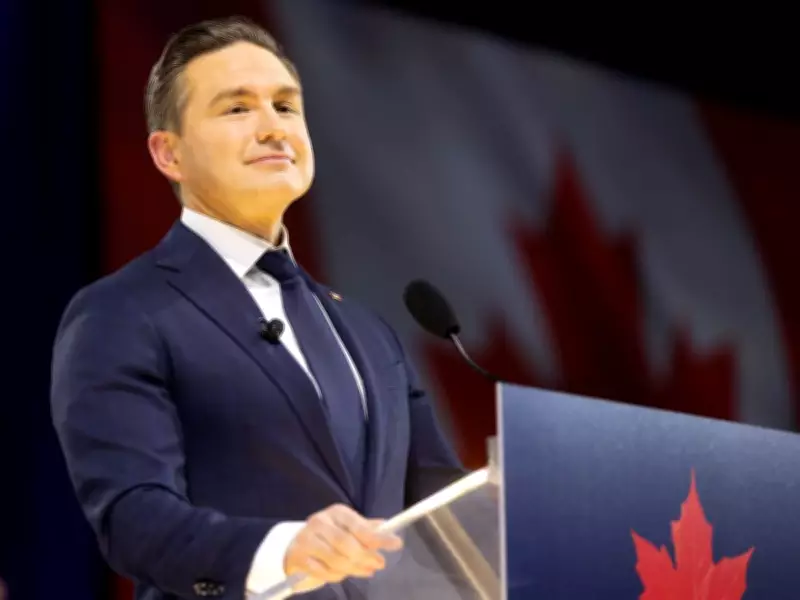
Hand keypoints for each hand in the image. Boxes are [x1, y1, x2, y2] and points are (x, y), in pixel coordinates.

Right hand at [284, 503, 403, 591]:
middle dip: (366, 556)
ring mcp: (307, 539)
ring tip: (367, 571)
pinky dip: (336, 576)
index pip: (359, 526)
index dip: (378, 537)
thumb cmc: (329, 535)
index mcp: (336, 512)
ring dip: (354, 569)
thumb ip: (367, 528)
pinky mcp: (298, 556)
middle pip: (346, 543)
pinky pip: (322, 571)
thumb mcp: (348, 527)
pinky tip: (343, 574)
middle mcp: (320, 521)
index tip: (396, 544)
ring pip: (335, 559)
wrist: (296, 544)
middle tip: (380, 564)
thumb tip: (388, 526)